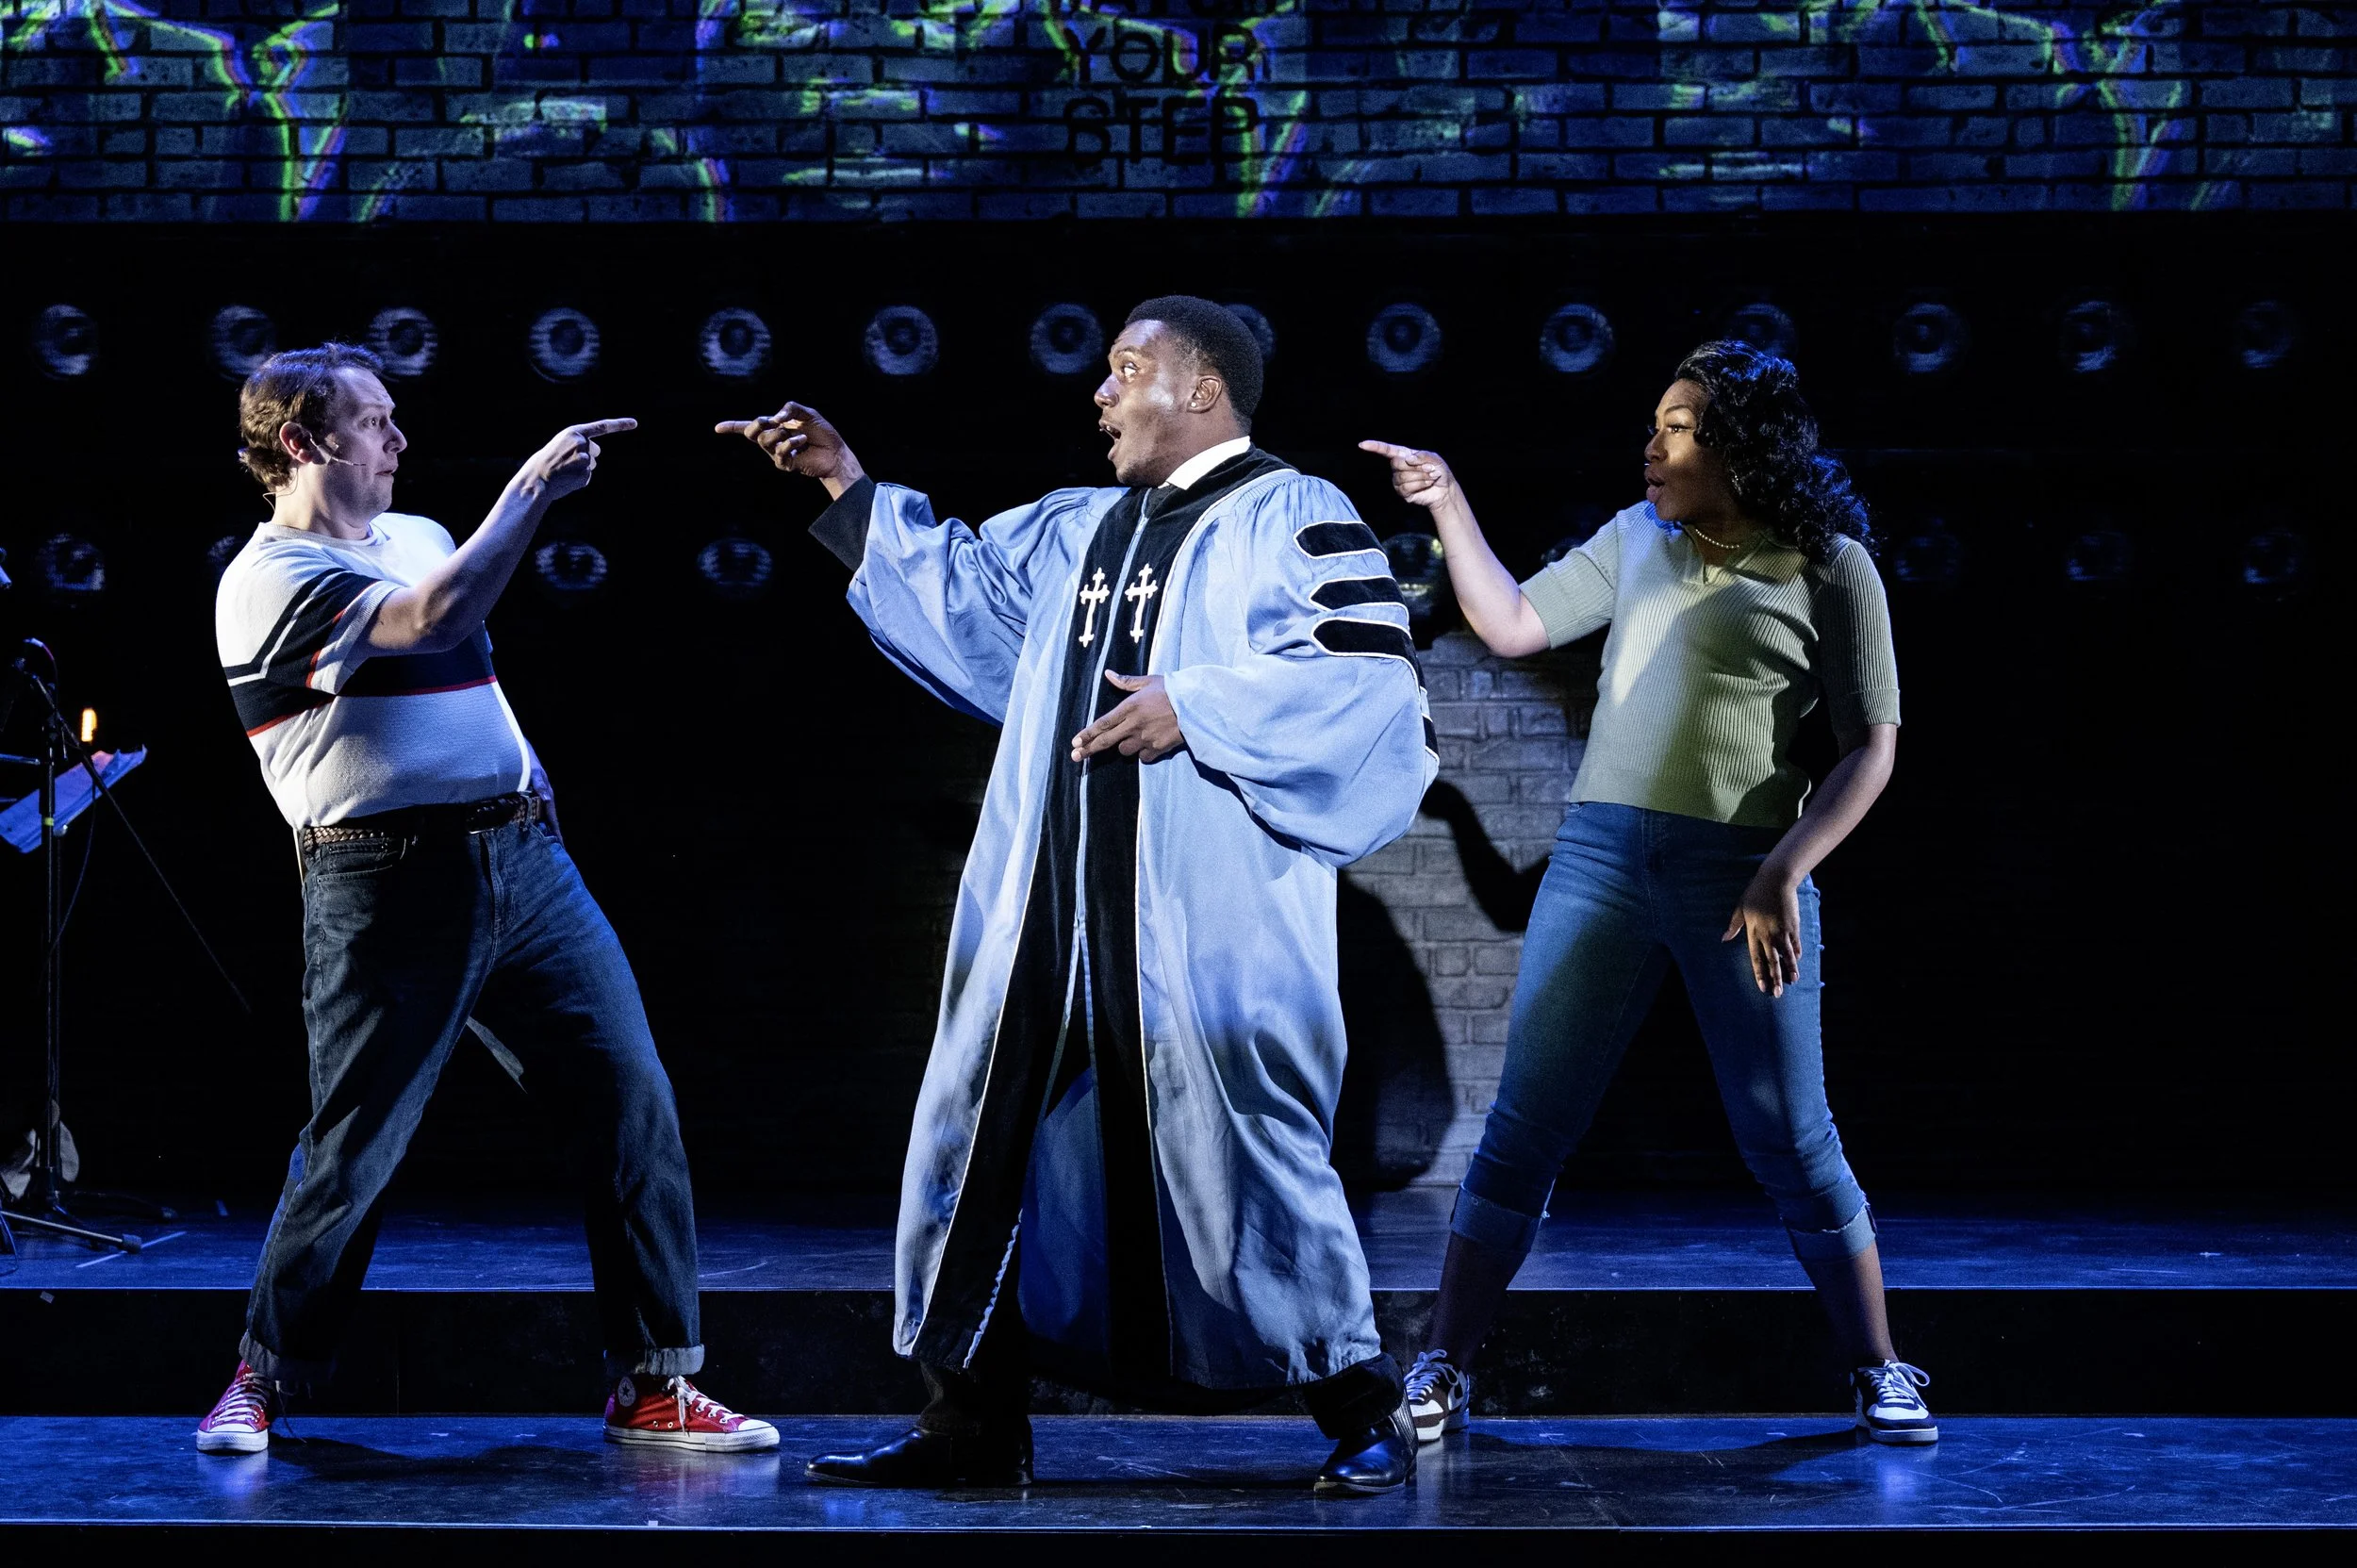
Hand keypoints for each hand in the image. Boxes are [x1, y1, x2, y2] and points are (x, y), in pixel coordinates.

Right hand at [522, 418, 634, 502]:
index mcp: (574, 432)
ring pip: (592, 464)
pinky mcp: (586, 474)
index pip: (602, 426)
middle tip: (567, 461)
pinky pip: (588, 476)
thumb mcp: (562, 444)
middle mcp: (582, 443)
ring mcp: (585, 458)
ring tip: (565, 470)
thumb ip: (579, 442)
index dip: (620, 425)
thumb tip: (594, 453)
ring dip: (582, 468)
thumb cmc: (549, 461)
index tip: (635, 423)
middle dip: (587, 455)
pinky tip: (567, 478)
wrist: (537, 478)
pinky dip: (580, 479)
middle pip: (596, 450)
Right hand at [715, 400, 863, 492]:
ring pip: (765, 441)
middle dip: (758, 424)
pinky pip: (780, 453)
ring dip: (780, 434)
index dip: (732, 427)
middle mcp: (772, 441)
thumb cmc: (822, 433)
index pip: (749, 427)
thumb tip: (775, 417)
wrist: (836, 452)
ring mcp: (777, 454)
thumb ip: (791, 408)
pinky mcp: (786, 464)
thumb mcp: (808, 413)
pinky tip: (802, 442)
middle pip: (752, 432)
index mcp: (774, 427)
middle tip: (772, 422)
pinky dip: (791, 443)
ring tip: (798, 435)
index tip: (717, 428)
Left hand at [1071, 673, 1184, 763]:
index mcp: (1130, 707)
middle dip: (1089, 750)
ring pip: (1125, 750)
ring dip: (1124, 746)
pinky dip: (1143, 753)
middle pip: (1106, 741)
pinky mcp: (1158, 749)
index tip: (1075, 742)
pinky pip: (1143, 756)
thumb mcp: (1149, 681)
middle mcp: (1134, 725)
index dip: (1087, 734)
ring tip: (1133, 737)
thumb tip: (1108, 674)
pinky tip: (1149, 745)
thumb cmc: (1173, 690)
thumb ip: (1127, 681)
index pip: (1103, 723)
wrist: (1198, 705)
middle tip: (1075, 757)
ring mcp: (1145, 739)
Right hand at [1358, 439, 1457, 510]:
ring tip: (1430, 477)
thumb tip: (1408, 459)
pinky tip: (1427, 484)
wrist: (1445, 489)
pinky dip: (1420, 484)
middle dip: (1416, 466)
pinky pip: (1406, 487)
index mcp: (1404, 455)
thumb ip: (1423, 455)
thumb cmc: (1439, 470)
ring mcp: (1398, 480)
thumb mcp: (1435, 458)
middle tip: (1429, 468)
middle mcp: (1398, 467)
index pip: (1386, 450)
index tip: (1362, 444)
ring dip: (1421, 476)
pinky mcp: (1402, 492)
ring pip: (1403, 476)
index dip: (1374, 447)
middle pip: (1397, 463)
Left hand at [1723, 867, 1802, 997]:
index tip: (1762, 987)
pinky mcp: (1793, 925)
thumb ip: (1734, 925)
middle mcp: (1768, 935)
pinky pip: (1795, 943)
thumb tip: (1724, 938)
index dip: (1760, 974)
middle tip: (1778, 993)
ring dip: (1790, 969)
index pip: (1756, 958)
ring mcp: (1782, 931)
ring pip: (1786, 954)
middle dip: (1775, 978)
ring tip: (1793, 981)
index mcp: (1754, 932)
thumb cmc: (1755, 893)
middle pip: (1772, 961)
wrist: (1776, 880)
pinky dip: (1796, 952)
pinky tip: (1797, 961)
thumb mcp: (1741, 908)